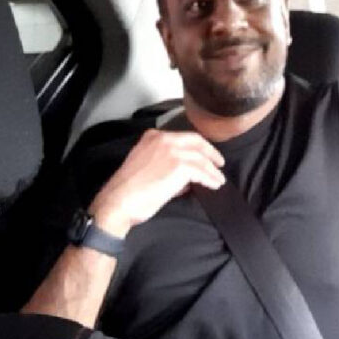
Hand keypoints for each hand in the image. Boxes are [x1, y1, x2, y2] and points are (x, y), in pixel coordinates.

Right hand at [88, 129, 225, 236]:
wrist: (118, 201)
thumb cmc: (129, 191)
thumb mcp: (146, 167)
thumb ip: (168, 165)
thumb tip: (187, 176)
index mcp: (152, 137)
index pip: (183, 137)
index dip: (198, 146)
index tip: (206, 154)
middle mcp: (163, 139)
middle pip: (197, 142)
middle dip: (211, 153)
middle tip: (219, 163)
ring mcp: (172, 151)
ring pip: (201, 158)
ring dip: (212, 171)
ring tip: (219, 180)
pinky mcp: (179, 166)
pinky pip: (202, 171)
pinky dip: (210, 178)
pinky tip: (214, 184)